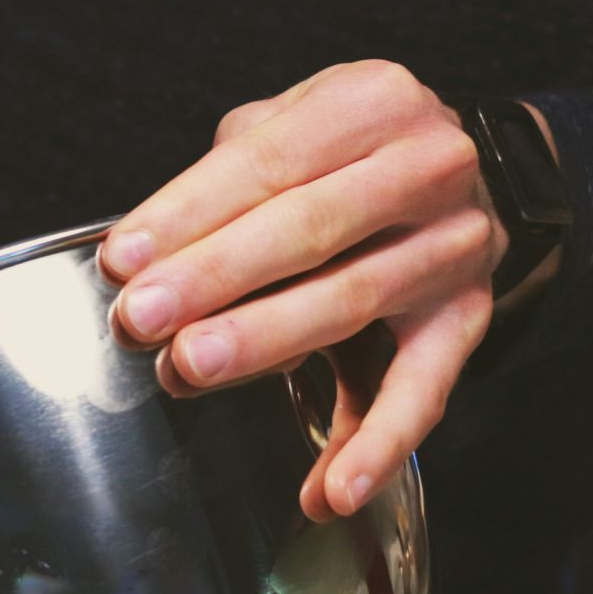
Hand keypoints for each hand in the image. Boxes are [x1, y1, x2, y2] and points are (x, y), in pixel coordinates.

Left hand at [100, 60, 547, 519]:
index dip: (188, 212)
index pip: (266, 161)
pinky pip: (424, 391)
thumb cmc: (344, 152)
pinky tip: (327, 491)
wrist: (463, 168)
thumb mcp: (291, 126)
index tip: (123, 260)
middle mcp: (427, 165)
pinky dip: (376, 446)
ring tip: (189, 368)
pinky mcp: (470, 318)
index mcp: (371, 102)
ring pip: (352, 300)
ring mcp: (456, 245)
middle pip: (307, 228)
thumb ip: (223, 178)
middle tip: (141, 318)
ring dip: (264, 342)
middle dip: (213, 276)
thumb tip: (142, 256)